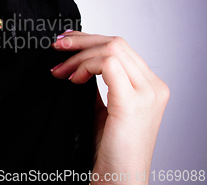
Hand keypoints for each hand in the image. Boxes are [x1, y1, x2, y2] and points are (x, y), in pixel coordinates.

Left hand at [51, 31, 168, 184]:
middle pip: (117, 43)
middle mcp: (153, 87)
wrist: (119, 179)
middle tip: (57, 46)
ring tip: (60, 70)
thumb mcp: (105, 109)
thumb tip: (79, 64)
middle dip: (82, 40)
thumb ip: (99, 85)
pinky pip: (107, 64)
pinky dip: (85, 66)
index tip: (67, 42)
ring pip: (112, 49)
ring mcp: (147, 93)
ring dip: (79, 55)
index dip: (91, 40)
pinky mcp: (132, 102)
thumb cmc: (111, 151)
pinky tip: (74, 79)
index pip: (121, 48)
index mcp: (149, 86)